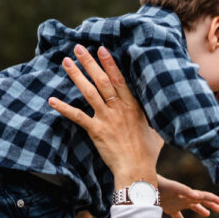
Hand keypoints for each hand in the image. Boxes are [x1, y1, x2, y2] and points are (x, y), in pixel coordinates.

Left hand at [48, 45, 160, 188]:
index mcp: (133, 106)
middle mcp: (119, 109)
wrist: (137, 170)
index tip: (101, 49)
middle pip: (102, 80)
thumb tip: (166, 113)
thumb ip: (156, 119)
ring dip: (77, 76)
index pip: (119, 79)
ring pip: (89, 93)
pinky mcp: (97, 131)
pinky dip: (64, 108)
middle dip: (89, 62)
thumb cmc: (148, 153)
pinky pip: (78, 117)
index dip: (109, 63)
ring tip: (67, 62)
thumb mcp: (157, 132)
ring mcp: (107, 119)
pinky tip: (52, 101)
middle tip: (78, 48)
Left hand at [157, 175, 218, 217]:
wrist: (146, 186)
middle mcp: (184, 197)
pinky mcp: (169, 208)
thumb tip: (198, 196)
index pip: (203, 196)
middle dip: (210, 204)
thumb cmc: (160, 185)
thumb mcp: (173, 187)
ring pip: (191, 207)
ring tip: (207, 214)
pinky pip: (177, 216)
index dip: (213, 200)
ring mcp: (177, 202)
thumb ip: (185, 191)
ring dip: (200, 210)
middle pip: (200, 201)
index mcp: (188, 193)